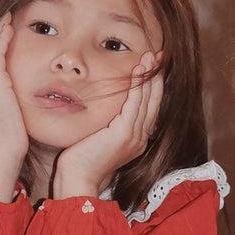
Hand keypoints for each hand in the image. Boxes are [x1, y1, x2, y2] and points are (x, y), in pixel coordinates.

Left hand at [53, 53, 162, 198]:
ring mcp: (135, 136)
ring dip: (149, 76)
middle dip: (156, 76)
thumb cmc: (82, 159)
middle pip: (154, 101)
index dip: (153, 85)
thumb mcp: (99, 136)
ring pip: (147, 100)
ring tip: (150, 57)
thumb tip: (104, 104)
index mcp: (137, 138)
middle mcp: (141, 137)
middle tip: (157, 55)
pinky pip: (135, 104)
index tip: (153, 66)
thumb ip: (107, 121)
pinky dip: (138, 86)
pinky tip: (138, 71)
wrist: (77, 179)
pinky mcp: (124, 134)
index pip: (149, 106)